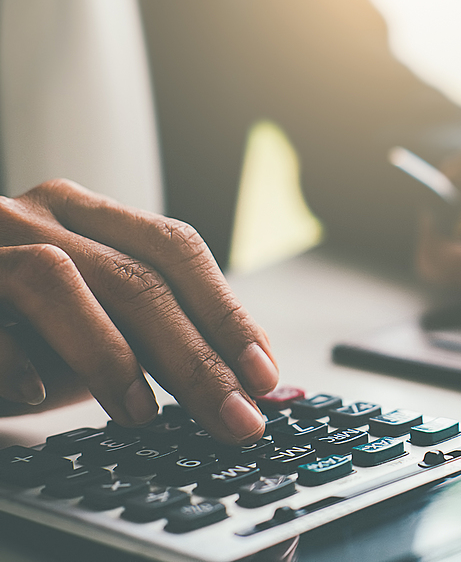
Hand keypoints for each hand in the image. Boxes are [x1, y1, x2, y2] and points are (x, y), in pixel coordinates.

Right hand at [0, 179, 277, 443]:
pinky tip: (37, 398)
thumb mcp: (100, 321)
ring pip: (57, 278)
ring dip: (109, 355)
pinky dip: (14, 361)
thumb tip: (252, 377)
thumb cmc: (21, 322)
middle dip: (195, 356)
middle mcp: (36, 215)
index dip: (225, 313)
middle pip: (135, 276)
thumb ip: (162, 334)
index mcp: (88, 215)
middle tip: (233, 418)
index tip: (264, 376)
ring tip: (140, 415)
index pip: (176, 250)